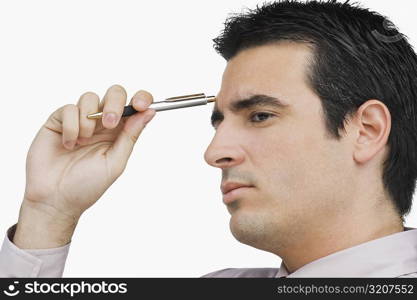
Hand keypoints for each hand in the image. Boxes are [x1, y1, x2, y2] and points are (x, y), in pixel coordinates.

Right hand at [14, 85, 154, 247]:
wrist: (55, 199)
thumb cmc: (86, 186)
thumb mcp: (115, 163)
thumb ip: (130, 136)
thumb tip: (149, 113)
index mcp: (119, 133)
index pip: (135, 107)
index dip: (142, 99)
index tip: (141, 105)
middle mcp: (101, 123)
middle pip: (115, 93)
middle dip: (114, 104)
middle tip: (109, 124)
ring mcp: (80, 120)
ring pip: (90, 97)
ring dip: (89, 119)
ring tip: (83, 142)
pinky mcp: (59, 121)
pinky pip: (68, 108)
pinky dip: (71, 126)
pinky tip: (68, 145)